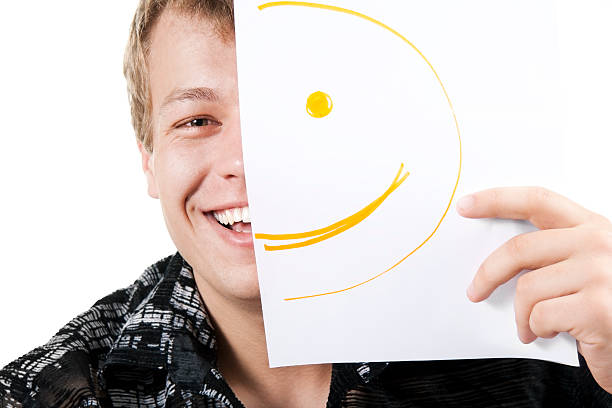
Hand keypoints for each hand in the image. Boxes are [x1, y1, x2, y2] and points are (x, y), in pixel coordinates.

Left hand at [456, 186, 611, 392]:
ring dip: (522, 315)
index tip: (466, 205)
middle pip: (520, 249)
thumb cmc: (609, 306)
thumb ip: (556, 254)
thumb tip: (501, 260)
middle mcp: (598, 243)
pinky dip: (537, 330)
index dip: (497, 200)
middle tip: (475, 291)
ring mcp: (599, 273)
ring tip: (534, 327)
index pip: (538, 201)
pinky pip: (539, 316)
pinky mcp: (596, 308)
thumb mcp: (590, 266)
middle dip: (488, 273)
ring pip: (527, 289)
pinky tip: (553, 334)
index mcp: (592, 227)